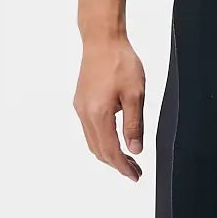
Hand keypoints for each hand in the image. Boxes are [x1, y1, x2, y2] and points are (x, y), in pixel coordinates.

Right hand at [74, 33, 146, 180]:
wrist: (102, 40)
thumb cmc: (120, 62)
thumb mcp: (135, 94)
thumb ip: (134, 124)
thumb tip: (135, 149)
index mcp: (98, 114)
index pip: (111, 150)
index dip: (123, 167)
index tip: (135, 176)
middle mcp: (85, 114)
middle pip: (98, 150)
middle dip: (117, 164)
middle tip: (135, 171)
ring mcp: (81, 108)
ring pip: (92, 142)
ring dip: (109, 154)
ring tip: (128, 159)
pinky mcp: (81, 102)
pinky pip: (89, 130)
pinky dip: (102, 141)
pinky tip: (115, 140)